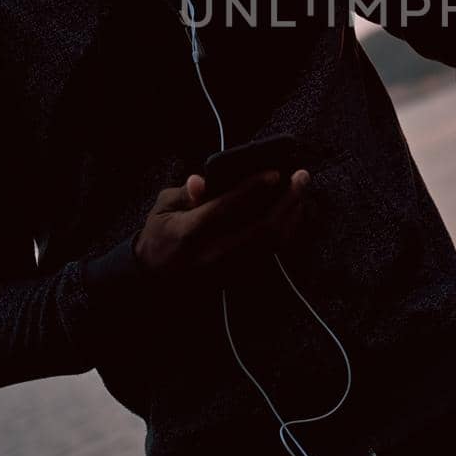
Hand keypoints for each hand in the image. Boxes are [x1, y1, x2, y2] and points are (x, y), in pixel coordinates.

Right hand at [133, 167, 311, 284]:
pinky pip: (271, 254)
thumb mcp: (162, 209)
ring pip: (272, 244)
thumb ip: (185, 194)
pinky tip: (293, 212)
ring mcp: (228, 270)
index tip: (274, 173)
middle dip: (288, 200)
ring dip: (293, 215)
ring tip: (302, 192)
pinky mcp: (238, 278)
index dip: (253, 188)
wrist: (153, 282)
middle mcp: (212, 254)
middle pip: (262, 229)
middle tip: (302, 177)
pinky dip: (286, 231)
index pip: (227, 208)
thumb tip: (202, 180)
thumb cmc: (159, 237)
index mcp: (189, 233)